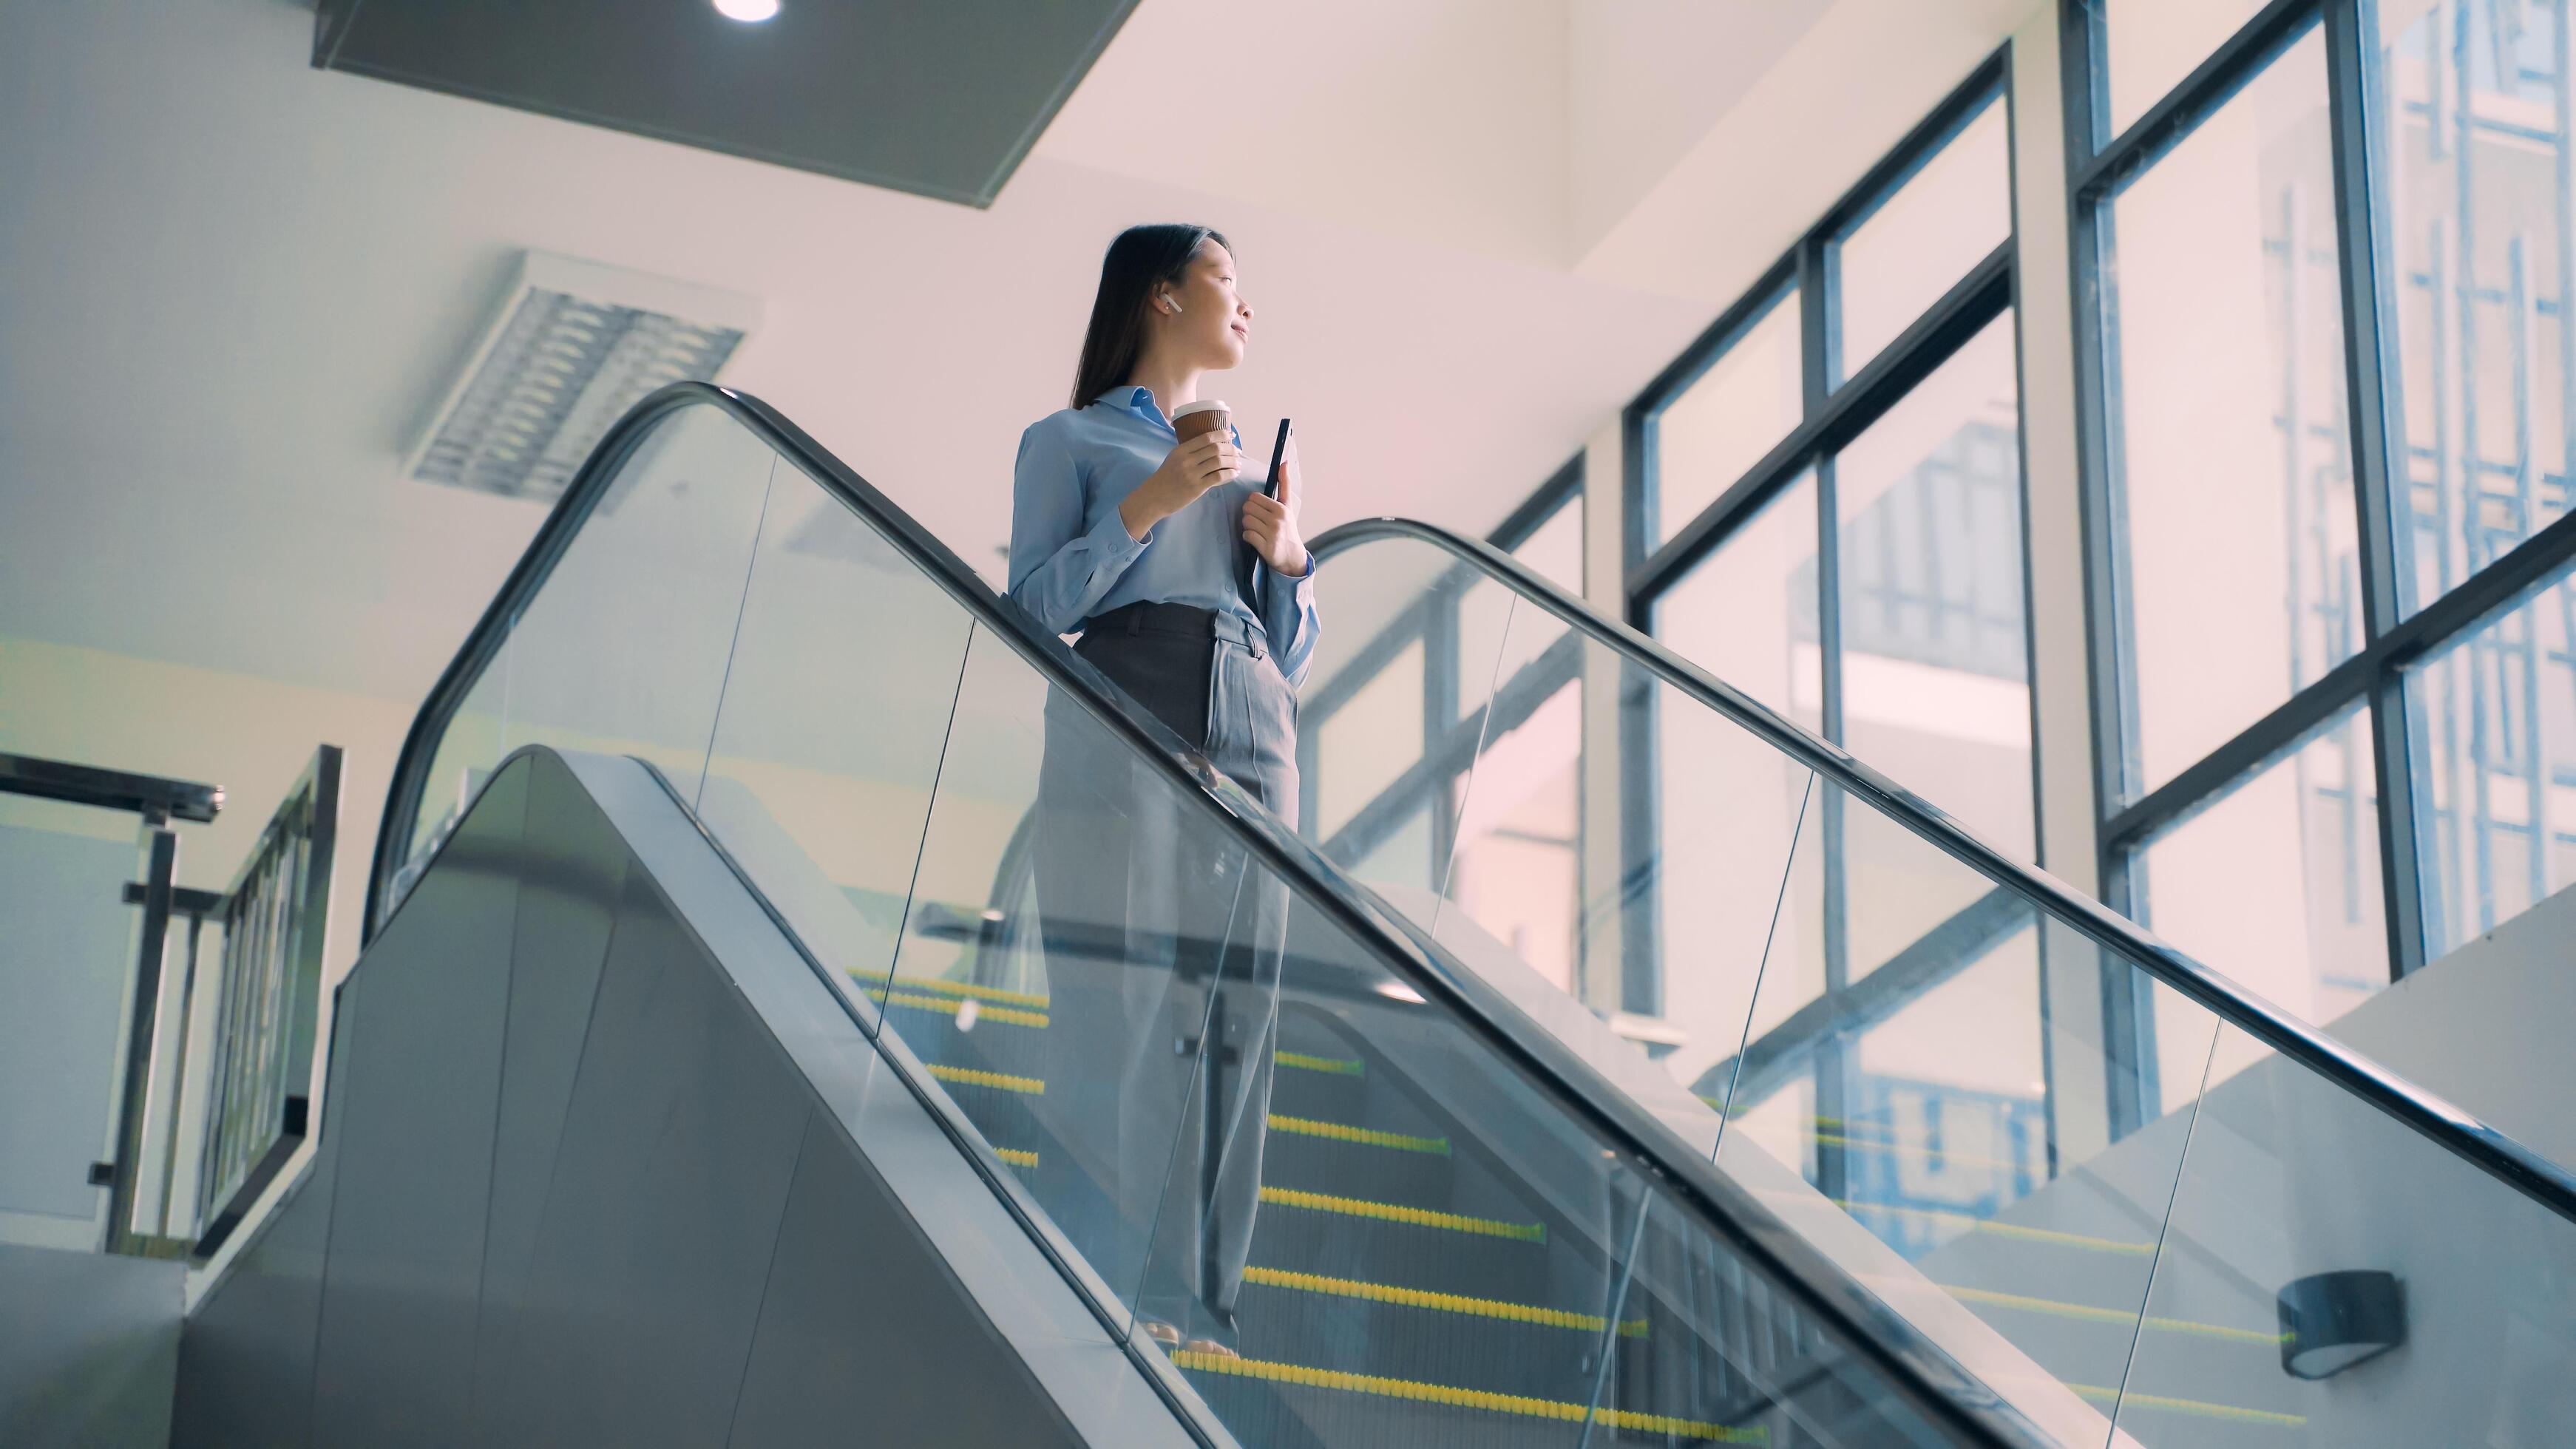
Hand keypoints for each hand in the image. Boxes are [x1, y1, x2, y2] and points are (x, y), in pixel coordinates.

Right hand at [1120, 431, 1242, 539]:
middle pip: (1215, 448)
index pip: (1206, 437)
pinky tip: (1234, 474)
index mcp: (1181, 450)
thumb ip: (1189, 452)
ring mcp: (1192, 474)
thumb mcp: (1173, 459)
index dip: (1222, 434)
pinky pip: (1218, 478)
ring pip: (1219, 462)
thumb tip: (1212, 446)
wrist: (1154, 497)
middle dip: (1230, 449)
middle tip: (1237, 452)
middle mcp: (1187, 460)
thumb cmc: (1165, 478)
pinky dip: (1230, 474)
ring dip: (1232, 462)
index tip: (1231, 436)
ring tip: (1238, 464)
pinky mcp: (1197, 488)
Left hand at [1241, 435, 1307, 577]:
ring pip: (1245, 521)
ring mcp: (1271, 534)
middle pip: (1247, 508)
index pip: (1253, 497)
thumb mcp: (1288, 505)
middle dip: (1249, 514)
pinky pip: (1246, 535)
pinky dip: (1248, 538)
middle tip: (1258, 521)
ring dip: (1248, 526)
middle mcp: (1277, 520)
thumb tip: (1284, 462)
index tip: (1260, 511)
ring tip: (1258, 530)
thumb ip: (1284, 484)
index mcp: (1281, 508)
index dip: (1253, 504)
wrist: (1293, 555)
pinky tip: (1257, 539)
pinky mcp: (1265, 547)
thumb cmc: (1288, 527)